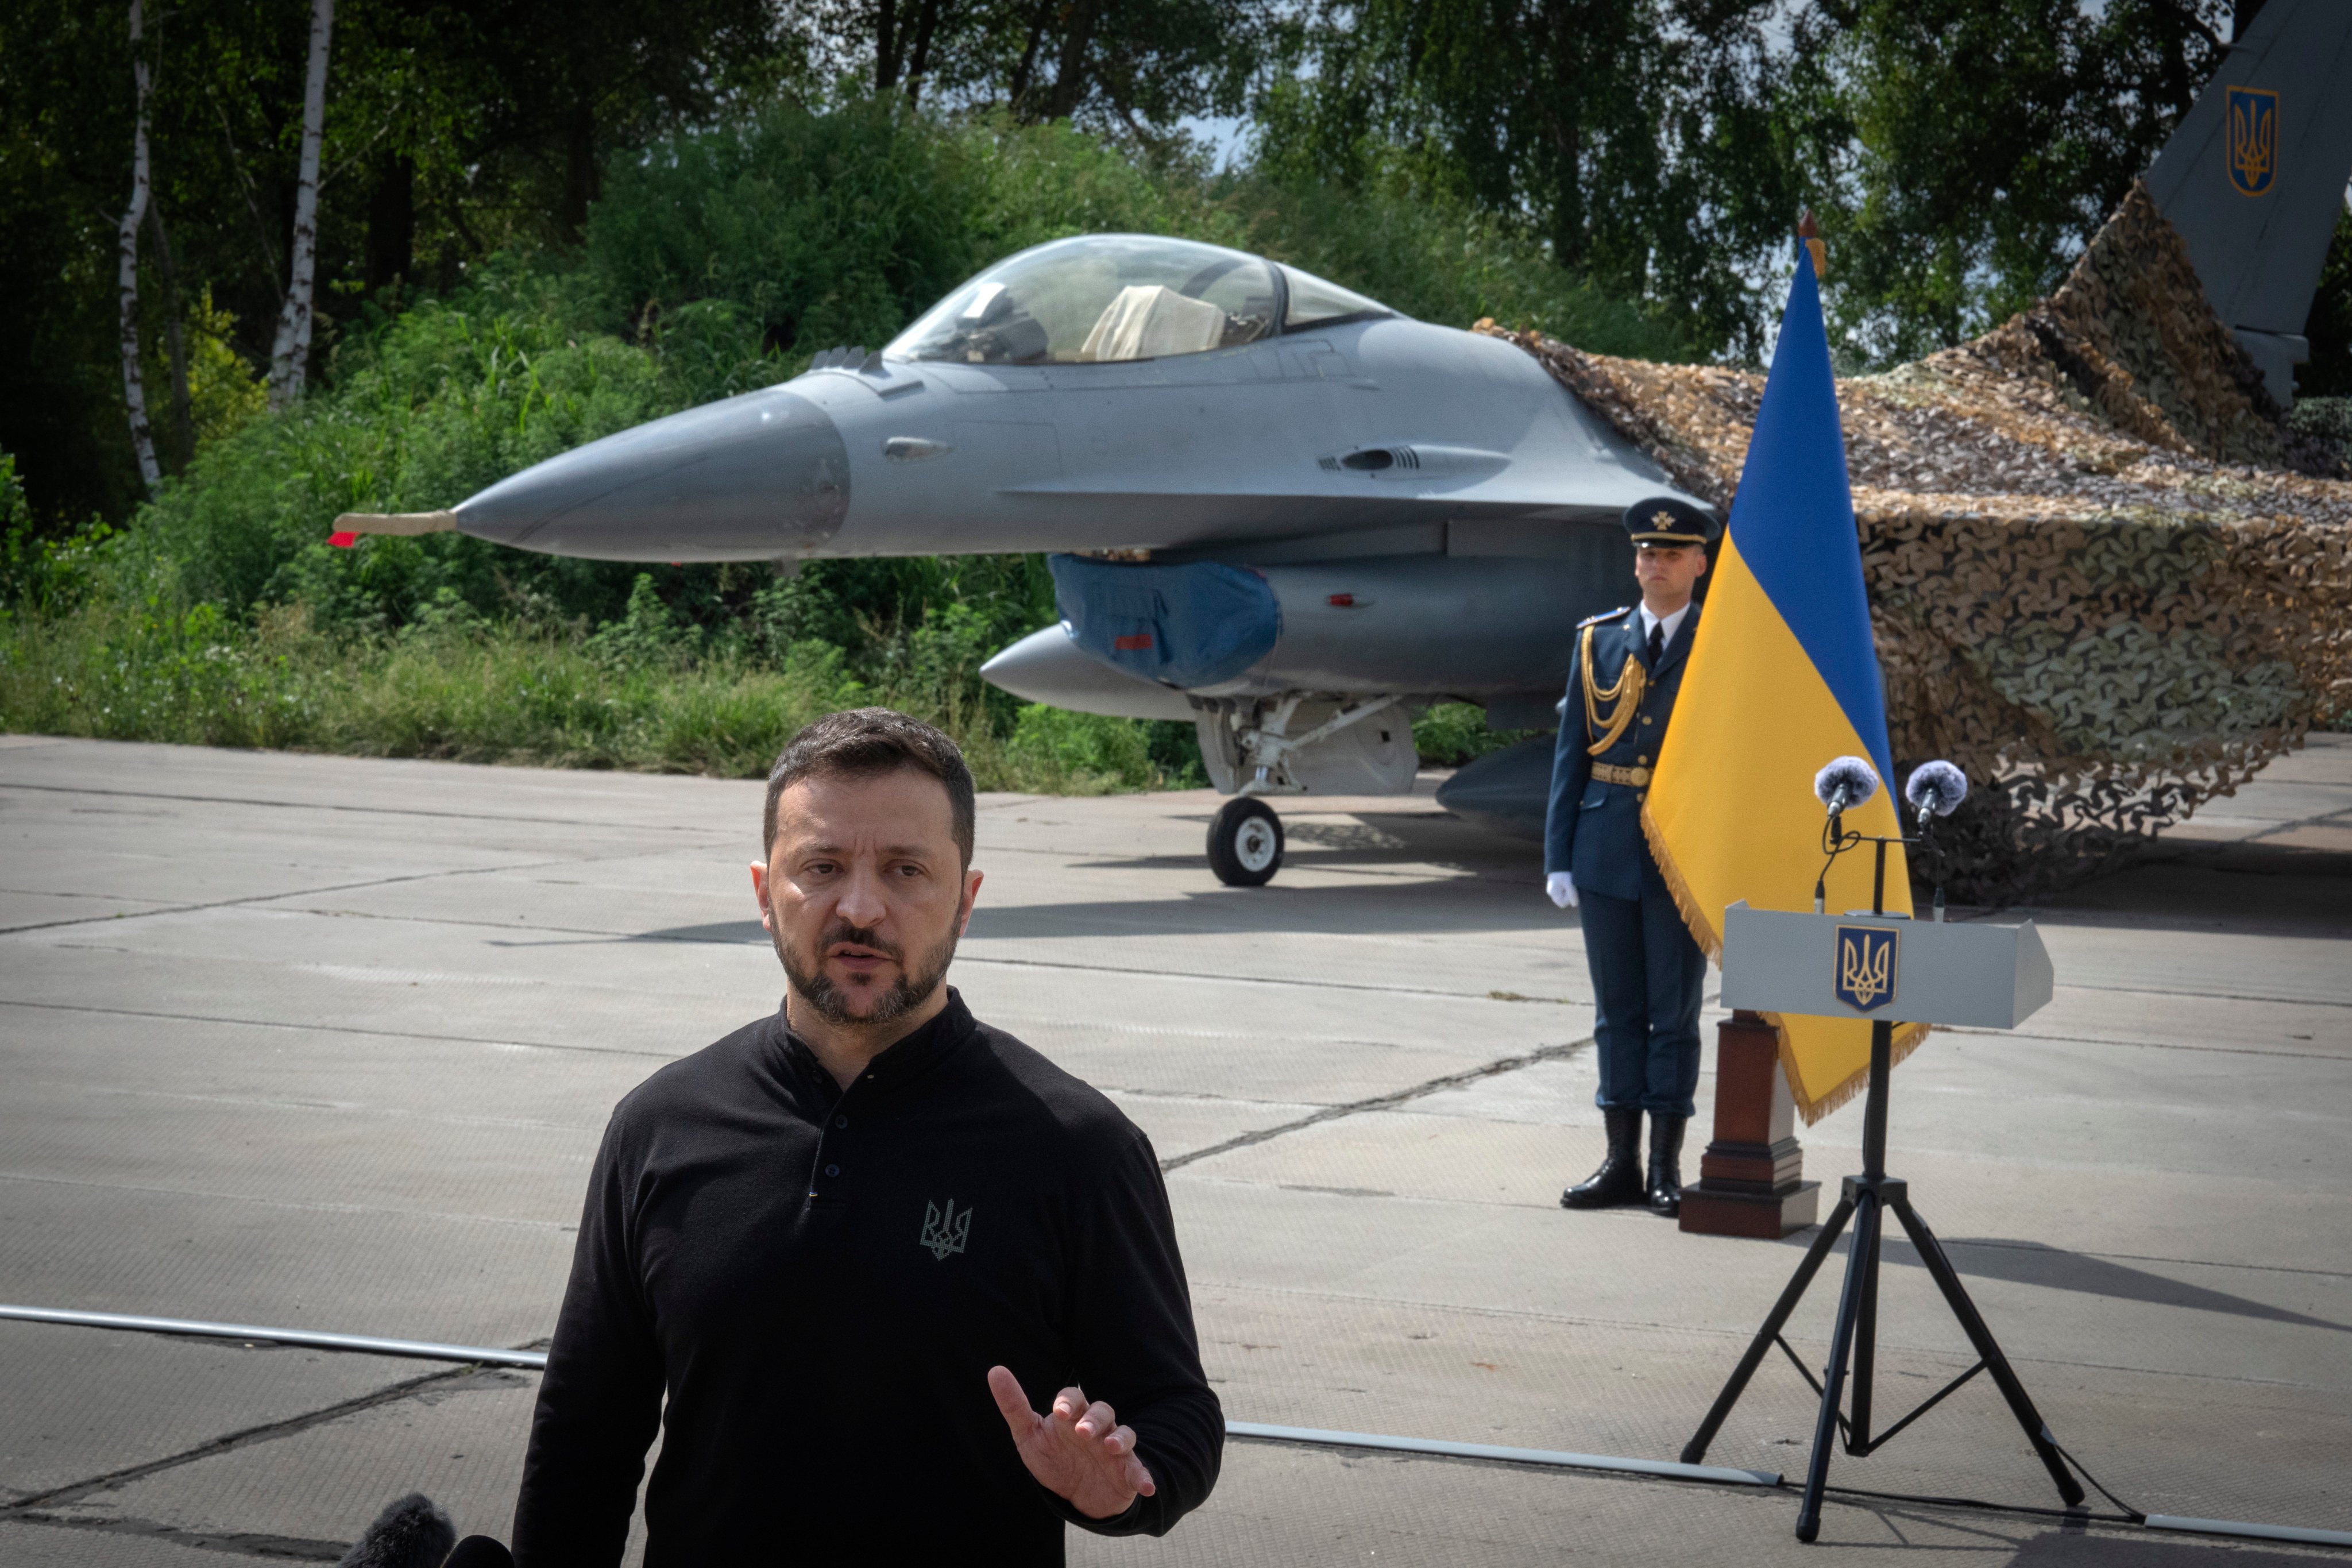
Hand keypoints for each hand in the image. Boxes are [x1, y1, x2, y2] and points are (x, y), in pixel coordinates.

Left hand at [987, 1366, 1154, 1519]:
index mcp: (1073, 1416)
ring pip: (1124, 1434)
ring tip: (1112, 1447)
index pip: (1074, 1399)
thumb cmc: (1053, 1457)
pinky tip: (1146, 1486)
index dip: (1068, 1402)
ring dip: (1121, 1438)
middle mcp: (1097, 1428)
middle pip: (1102, 1411)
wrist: (1076, 1494)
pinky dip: (1144, 1476)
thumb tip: (994, 1370)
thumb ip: (1014, 1405)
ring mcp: (1115, 1449)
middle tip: (1082, 1432)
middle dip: (1094, 1419)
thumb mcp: (1028, 1435)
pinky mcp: (1127, 1471)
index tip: (1059, 1412)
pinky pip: (1139, 1470)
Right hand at [1546, 871, 1577, 908]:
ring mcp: (1555, 888)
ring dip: (1570, 890)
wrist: (1560, 860)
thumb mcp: (1569, 884)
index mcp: (1553, 893)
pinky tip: (1570, 880)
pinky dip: (1569, 886)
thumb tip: (1575, 905)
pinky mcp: (1558, 884)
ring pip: (1565, 894)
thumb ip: (1572, 895)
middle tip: (1572, 885)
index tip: (1572, 890)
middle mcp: (1552, 892)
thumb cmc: (1564, 872)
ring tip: (1571, 881)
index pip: (1563, 904)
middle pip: (1563, 900)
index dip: (1569, 899)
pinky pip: (1564, 890)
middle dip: (1569, 894)